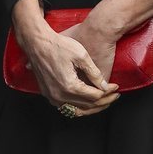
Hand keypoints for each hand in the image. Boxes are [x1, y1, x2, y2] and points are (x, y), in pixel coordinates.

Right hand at [13, 1, 118, 117]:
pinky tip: (88, 101)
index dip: (108, 92)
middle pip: (88, 106)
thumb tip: (104, 86)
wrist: (37, 43)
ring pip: (77, 110)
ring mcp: (52, 97)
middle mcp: (60, 95)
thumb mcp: (81, 55)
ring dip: (92, 107)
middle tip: (115, 95)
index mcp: (69, 86)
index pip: (95, 96)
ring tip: (105, 101)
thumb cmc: (58, 45)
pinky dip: (80, 106)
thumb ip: (94, 73)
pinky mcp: (49, 95)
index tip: (116, 87)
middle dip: (104, 101)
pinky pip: (67, 106)